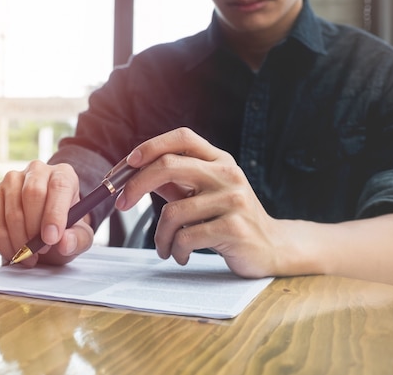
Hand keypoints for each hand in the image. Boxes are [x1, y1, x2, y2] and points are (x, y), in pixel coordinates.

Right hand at [0, 160, 94, 265]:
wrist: (44, 227)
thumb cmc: (64, 227)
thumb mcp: (79, 236)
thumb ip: (78, 239)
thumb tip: (65, 243)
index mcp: (63, 175)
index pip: (59, 186)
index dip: (54, 214)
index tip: (51, 239)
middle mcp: (36, 171)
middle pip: (32, 193)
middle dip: (34, 228)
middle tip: (41, 250)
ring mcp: (11, 181)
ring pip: (11, 210)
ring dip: (18, 240)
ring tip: (29, 255)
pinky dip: (1, 241)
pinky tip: (13, 250)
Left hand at [116, 127, 283, 277]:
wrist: (272, 247)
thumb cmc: (229, 219)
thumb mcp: (203, 194)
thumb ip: (173, 181)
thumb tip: (132, 173)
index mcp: (219, 160)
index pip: (182, 137)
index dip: (151, 146)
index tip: (128, 164)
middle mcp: (227, 174)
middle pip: (168, 166)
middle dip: (135, 185)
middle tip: (121, 204)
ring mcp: (233, 200)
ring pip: (172, 212)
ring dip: (160, 236)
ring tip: (165, 247)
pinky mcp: (234, 228)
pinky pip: (186, 237)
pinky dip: (175, 250)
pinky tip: (180, 255)